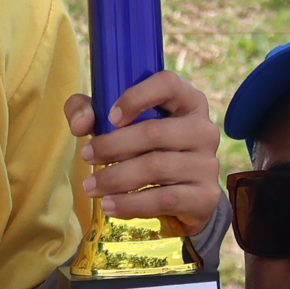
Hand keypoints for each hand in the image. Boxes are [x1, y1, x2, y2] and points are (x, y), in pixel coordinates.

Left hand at [67, 69, 221, 235]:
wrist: (181, 198)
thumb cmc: (146, 150)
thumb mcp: (116, 124)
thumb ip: (89, 111)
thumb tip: (81, 124)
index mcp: (188, 101)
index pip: (168, 83)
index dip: (137, 96)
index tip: (110, 117)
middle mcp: (204, 129)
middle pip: (155, 132)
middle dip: (112, 145)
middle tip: (86, 156)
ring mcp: (208, 164)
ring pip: (157, 167)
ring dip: (116, 178)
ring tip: (91, 187)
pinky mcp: (206, 196)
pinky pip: (164, 199)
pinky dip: (131, 204)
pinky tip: (110, 205)